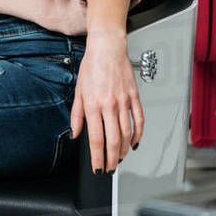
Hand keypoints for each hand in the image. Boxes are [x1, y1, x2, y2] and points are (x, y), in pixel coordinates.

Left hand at [70, 29, 144, 172]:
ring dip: (124, 150)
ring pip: (127, 133)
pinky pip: (139, 120)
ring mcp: (124, 101)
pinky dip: (138, 134)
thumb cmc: (92, 65)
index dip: (97, 157)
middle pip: (114, 141)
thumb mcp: (78, 90)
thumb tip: (75, 132)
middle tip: (110, 169)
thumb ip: (77, 114)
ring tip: (120, 158)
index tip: (97, 168)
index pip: (96, 139)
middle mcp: (109, 105)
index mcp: (93, 104)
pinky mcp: (134, 96)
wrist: (107, 46)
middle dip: (112, 159)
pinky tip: (134, 142)